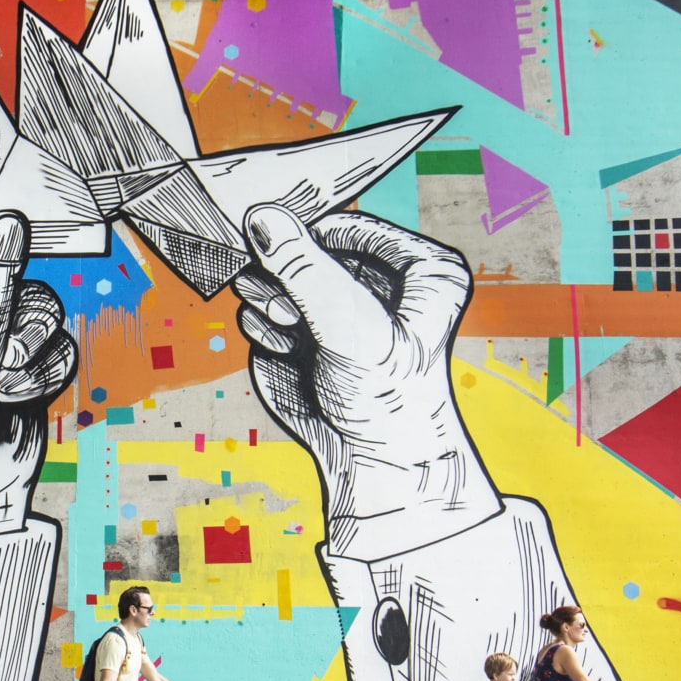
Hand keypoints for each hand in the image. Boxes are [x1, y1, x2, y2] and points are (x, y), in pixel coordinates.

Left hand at [0, 212, 75, 536]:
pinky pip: (53, 340)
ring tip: (2, 380)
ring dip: (28, 347)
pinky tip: (12, 394)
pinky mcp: (15, 354)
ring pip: (37, 303)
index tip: (14, 250)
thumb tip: (10, 222)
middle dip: (12, 314)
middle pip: (2, 267)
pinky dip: (41, 370)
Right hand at [235, 206, 499, 559]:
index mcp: (420, 267)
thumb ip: (307, 270)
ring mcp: (334, 305)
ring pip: (275, 272)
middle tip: (285, 308)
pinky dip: (263, 326)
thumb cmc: (388, 397)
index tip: (277, 246)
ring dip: (269, 298)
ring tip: (287, 329)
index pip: (349, 225)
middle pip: (306, 245)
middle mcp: (378, 279)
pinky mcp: (300, 331)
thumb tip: (260, 217)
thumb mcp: (354, 326)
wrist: (371, 462)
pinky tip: (282, 348)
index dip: (310, 237)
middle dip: (286, 274)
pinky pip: (261, 305)